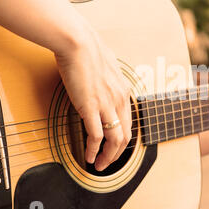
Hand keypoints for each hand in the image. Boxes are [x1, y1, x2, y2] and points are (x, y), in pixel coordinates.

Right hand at [54, 29, 131, 171]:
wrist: (78, 43)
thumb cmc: (88, 50)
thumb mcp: (106, 65)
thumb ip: (107, 77)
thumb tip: (101, 79)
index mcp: (123, 91)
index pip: (129, 123)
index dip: (123, 139)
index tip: (114, 147)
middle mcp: (119, 100)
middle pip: (125, 136)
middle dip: (117, 154)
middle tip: (108, 163)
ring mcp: (107, 104)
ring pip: (114, 140)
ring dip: (108, 157)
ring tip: (100, 166)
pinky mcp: (91, 107)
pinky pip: (96, 136)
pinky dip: (94, 150)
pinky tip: (89, 157)